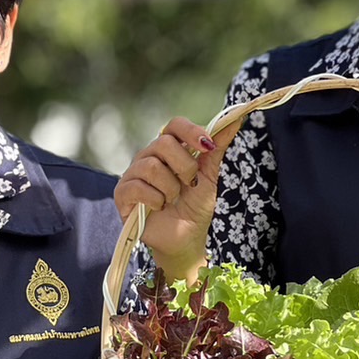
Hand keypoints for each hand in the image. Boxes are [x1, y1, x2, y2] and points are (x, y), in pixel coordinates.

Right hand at [114, 117, 238, 282]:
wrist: (186, 237)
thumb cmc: (195, 205)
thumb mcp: (210, 176)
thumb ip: (218, 148)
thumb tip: (234, 120)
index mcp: (169, 149)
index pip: (175, 125)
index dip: (191, 131)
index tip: (208, 146)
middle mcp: (149, 156)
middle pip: (163, 143)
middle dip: (185, 167)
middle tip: (189, 184)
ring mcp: (133, 174)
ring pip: (151, 166)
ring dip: (171, 187)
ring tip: (173, 199)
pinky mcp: (123, 194)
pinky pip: (138, 187)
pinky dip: (156, 200)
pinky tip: (159, 207)